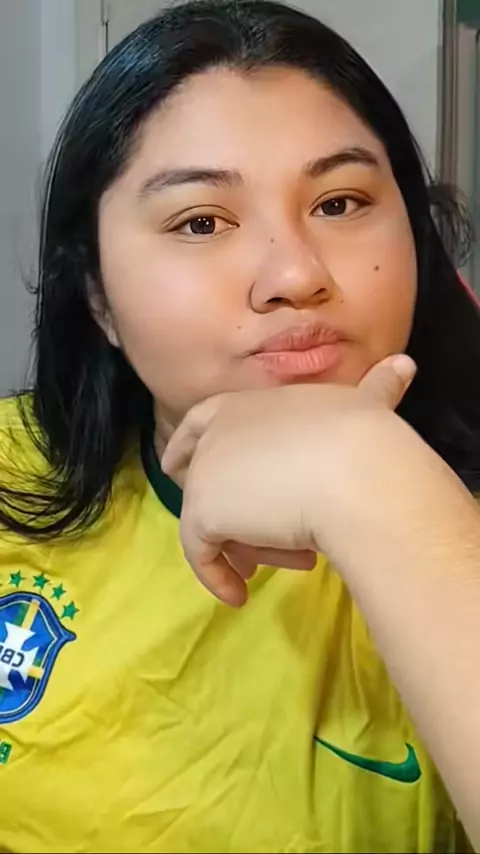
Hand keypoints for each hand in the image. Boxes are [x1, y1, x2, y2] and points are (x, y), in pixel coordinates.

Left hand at [161, 356, 415, 605]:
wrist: (355, 472)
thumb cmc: (364, 438)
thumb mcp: (365, 408)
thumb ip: (376, 391)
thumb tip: (405, 366)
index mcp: (249, 402)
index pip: (203, 421)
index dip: (191, 444)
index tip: (186, 467)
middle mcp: (218, 430)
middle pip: (207, 476)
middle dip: (227, 511)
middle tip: (251, 547)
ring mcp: (205, 469)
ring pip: (214, 517)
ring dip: (249, 544)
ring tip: (292, 561)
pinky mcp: (202, 510)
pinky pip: (201, 552)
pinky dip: (216, 576)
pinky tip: (240, 595)